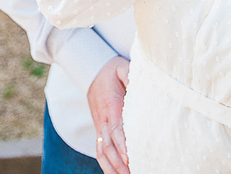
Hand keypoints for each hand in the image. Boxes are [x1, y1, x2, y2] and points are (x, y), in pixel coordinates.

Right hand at [87, 56, 129, 173]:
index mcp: (111, 106)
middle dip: (118, 163)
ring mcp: (99, 125)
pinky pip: (99, 148)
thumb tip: (139, 86)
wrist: (91, 70)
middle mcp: (103, 119)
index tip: (129, 159)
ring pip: (101, 150)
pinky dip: (105, 163)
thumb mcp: (122, 67)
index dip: (122, 145)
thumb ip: (130, 76)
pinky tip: (114, 173)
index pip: (116, 129)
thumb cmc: (111, 70)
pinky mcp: (99, 128)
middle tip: (132, 173)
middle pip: (108, 145)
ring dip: (111, 167)